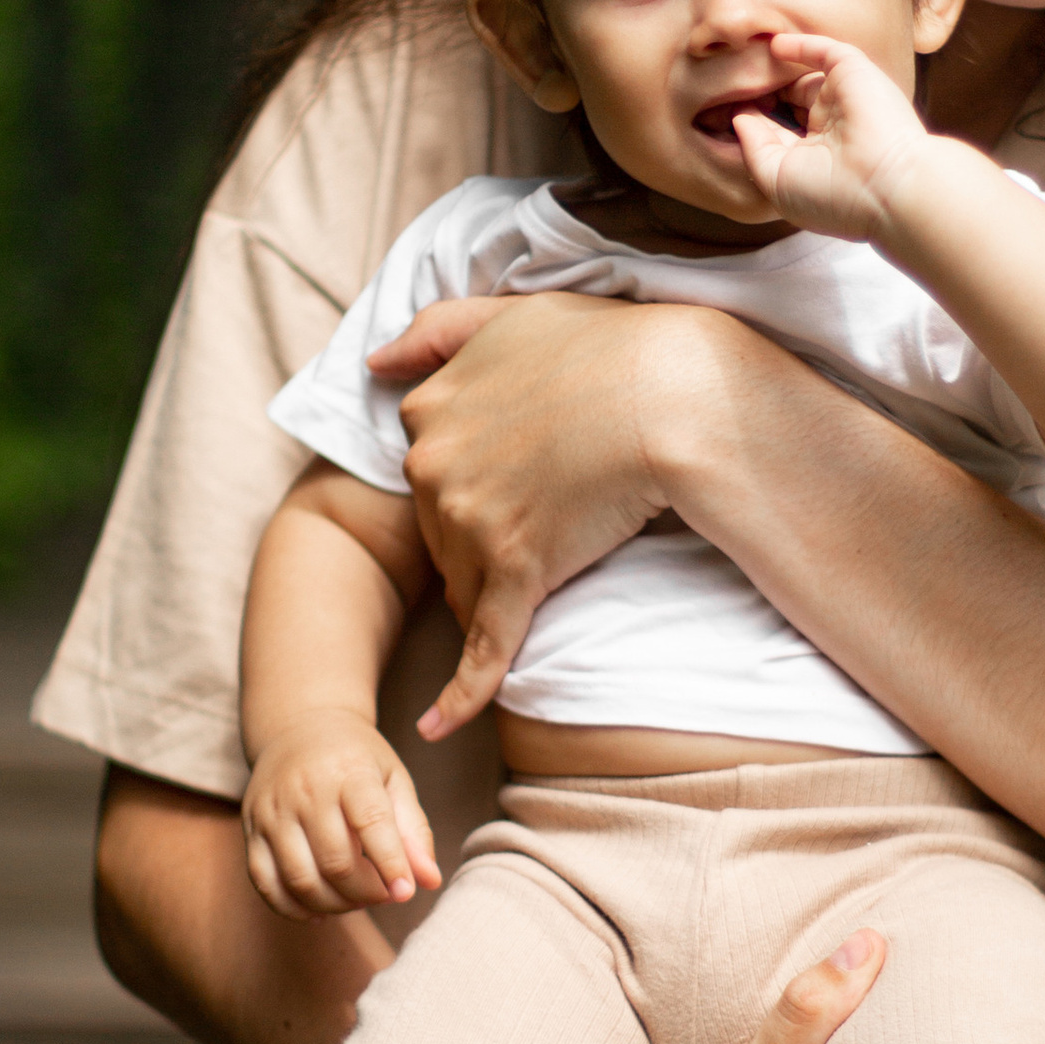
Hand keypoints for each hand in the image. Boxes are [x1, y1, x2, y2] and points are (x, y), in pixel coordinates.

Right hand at [243, 710, 441, 916]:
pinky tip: (321, 910)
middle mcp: (304, 790)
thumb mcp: (393, 779)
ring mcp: (272, 811)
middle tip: (383, 894)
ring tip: (356, 900)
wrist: (298, 728)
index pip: (370, 822)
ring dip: (335, 905)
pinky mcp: (251, 829)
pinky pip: (266, 884)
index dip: (391, 864)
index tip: (406, 893)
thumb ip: (414, 829)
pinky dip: (294, 908)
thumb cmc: (356, 759)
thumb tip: (430, 881)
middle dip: (366, 892)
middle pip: (335, 862)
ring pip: (300, 880)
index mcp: (349, 771)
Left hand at [364, 291, 738, 737]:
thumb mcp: (511, 314)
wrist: (672, 392)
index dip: (473, 483)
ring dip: (494, 590)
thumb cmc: (605, 348)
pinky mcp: (515, 573)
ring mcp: (470, 525)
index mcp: (430, 409)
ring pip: (464, 582)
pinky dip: (460, 695)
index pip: (431, 470)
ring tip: (555, 565)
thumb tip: (373, 363)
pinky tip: (437, 730)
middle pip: (441, 531)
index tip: (517, 482)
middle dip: (482, 537)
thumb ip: (436, 331)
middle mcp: (433, 466)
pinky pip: (481, 648)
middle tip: (553, 516)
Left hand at [731, 31, 929, 241]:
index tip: (715, 114)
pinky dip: (800, 46)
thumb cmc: (831, 196)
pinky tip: (773, 44)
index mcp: (816, 160)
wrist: (886, 188)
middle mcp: (832, 131)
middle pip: (788, 105)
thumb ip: (753, 146)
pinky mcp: (855, 75)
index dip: (751, 123)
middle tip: (726, 86)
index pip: (778, 134)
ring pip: (804, 79)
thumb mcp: (775, 180)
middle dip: (761, 97)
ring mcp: (843, 102)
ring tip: (740, 63)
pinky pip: (824, 52)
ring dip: (774, 73)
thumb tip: (739, 116)